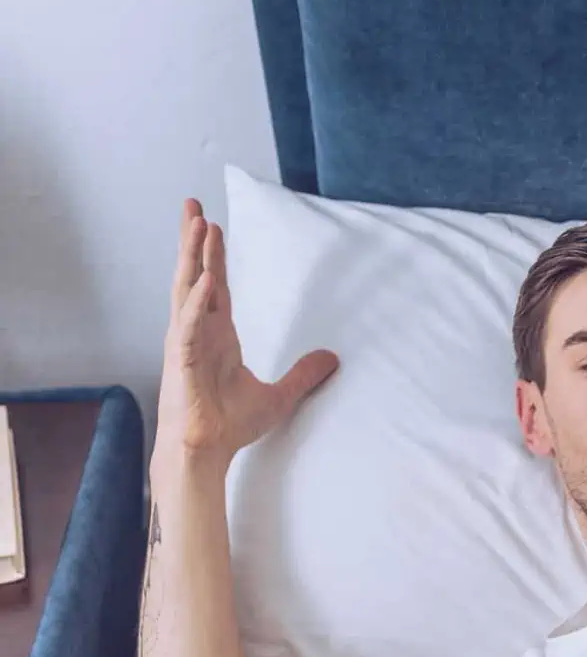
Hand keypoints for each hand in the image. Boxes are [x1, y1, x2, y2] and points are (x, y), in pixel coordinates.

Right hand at [157, 199, 337, 461]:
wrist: (206, 452)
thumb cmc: (229, 425)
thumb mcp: (279, 396)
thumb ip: (304, 375)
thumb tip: (333, 359)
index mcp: (216, 335)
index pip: (216, 286)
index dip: (214, 256)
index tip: (213, 225)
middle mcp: (197, 332)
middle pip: (194, 276)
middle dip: (193, 241)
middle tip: (193, 205)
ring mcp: (186, 344)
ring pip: (187, 291)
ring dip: (193, 258)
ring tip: (198, 224)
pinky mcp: (183, 361)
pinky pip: (189, 327)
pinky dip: (197, 304)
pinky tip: (205, 281)